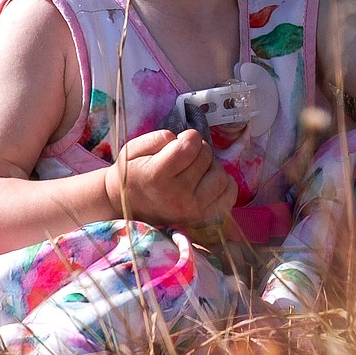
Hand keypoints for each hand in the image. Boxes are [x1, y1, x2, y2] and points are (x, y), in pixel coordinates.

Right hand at [109, 128, 238, 227]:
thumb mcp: (132, 149)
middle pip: (206, 157)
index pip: (190, 144)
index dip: (187, 136)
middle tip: (184, 157)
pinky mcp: (203, 218)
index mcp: (158, 176)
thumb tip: (180, 138)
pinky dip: (224, 183)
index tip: (178, 143)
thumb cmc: (132, 174)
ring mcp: (193, 210)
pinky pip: (229, 193)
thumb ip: (156, 138)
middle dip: (198, 150)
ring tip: (195, 170)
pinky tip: (208, 181)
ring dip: (211, 167)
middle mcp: (178, 196)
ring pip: (221, 174)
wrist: (125, 206)